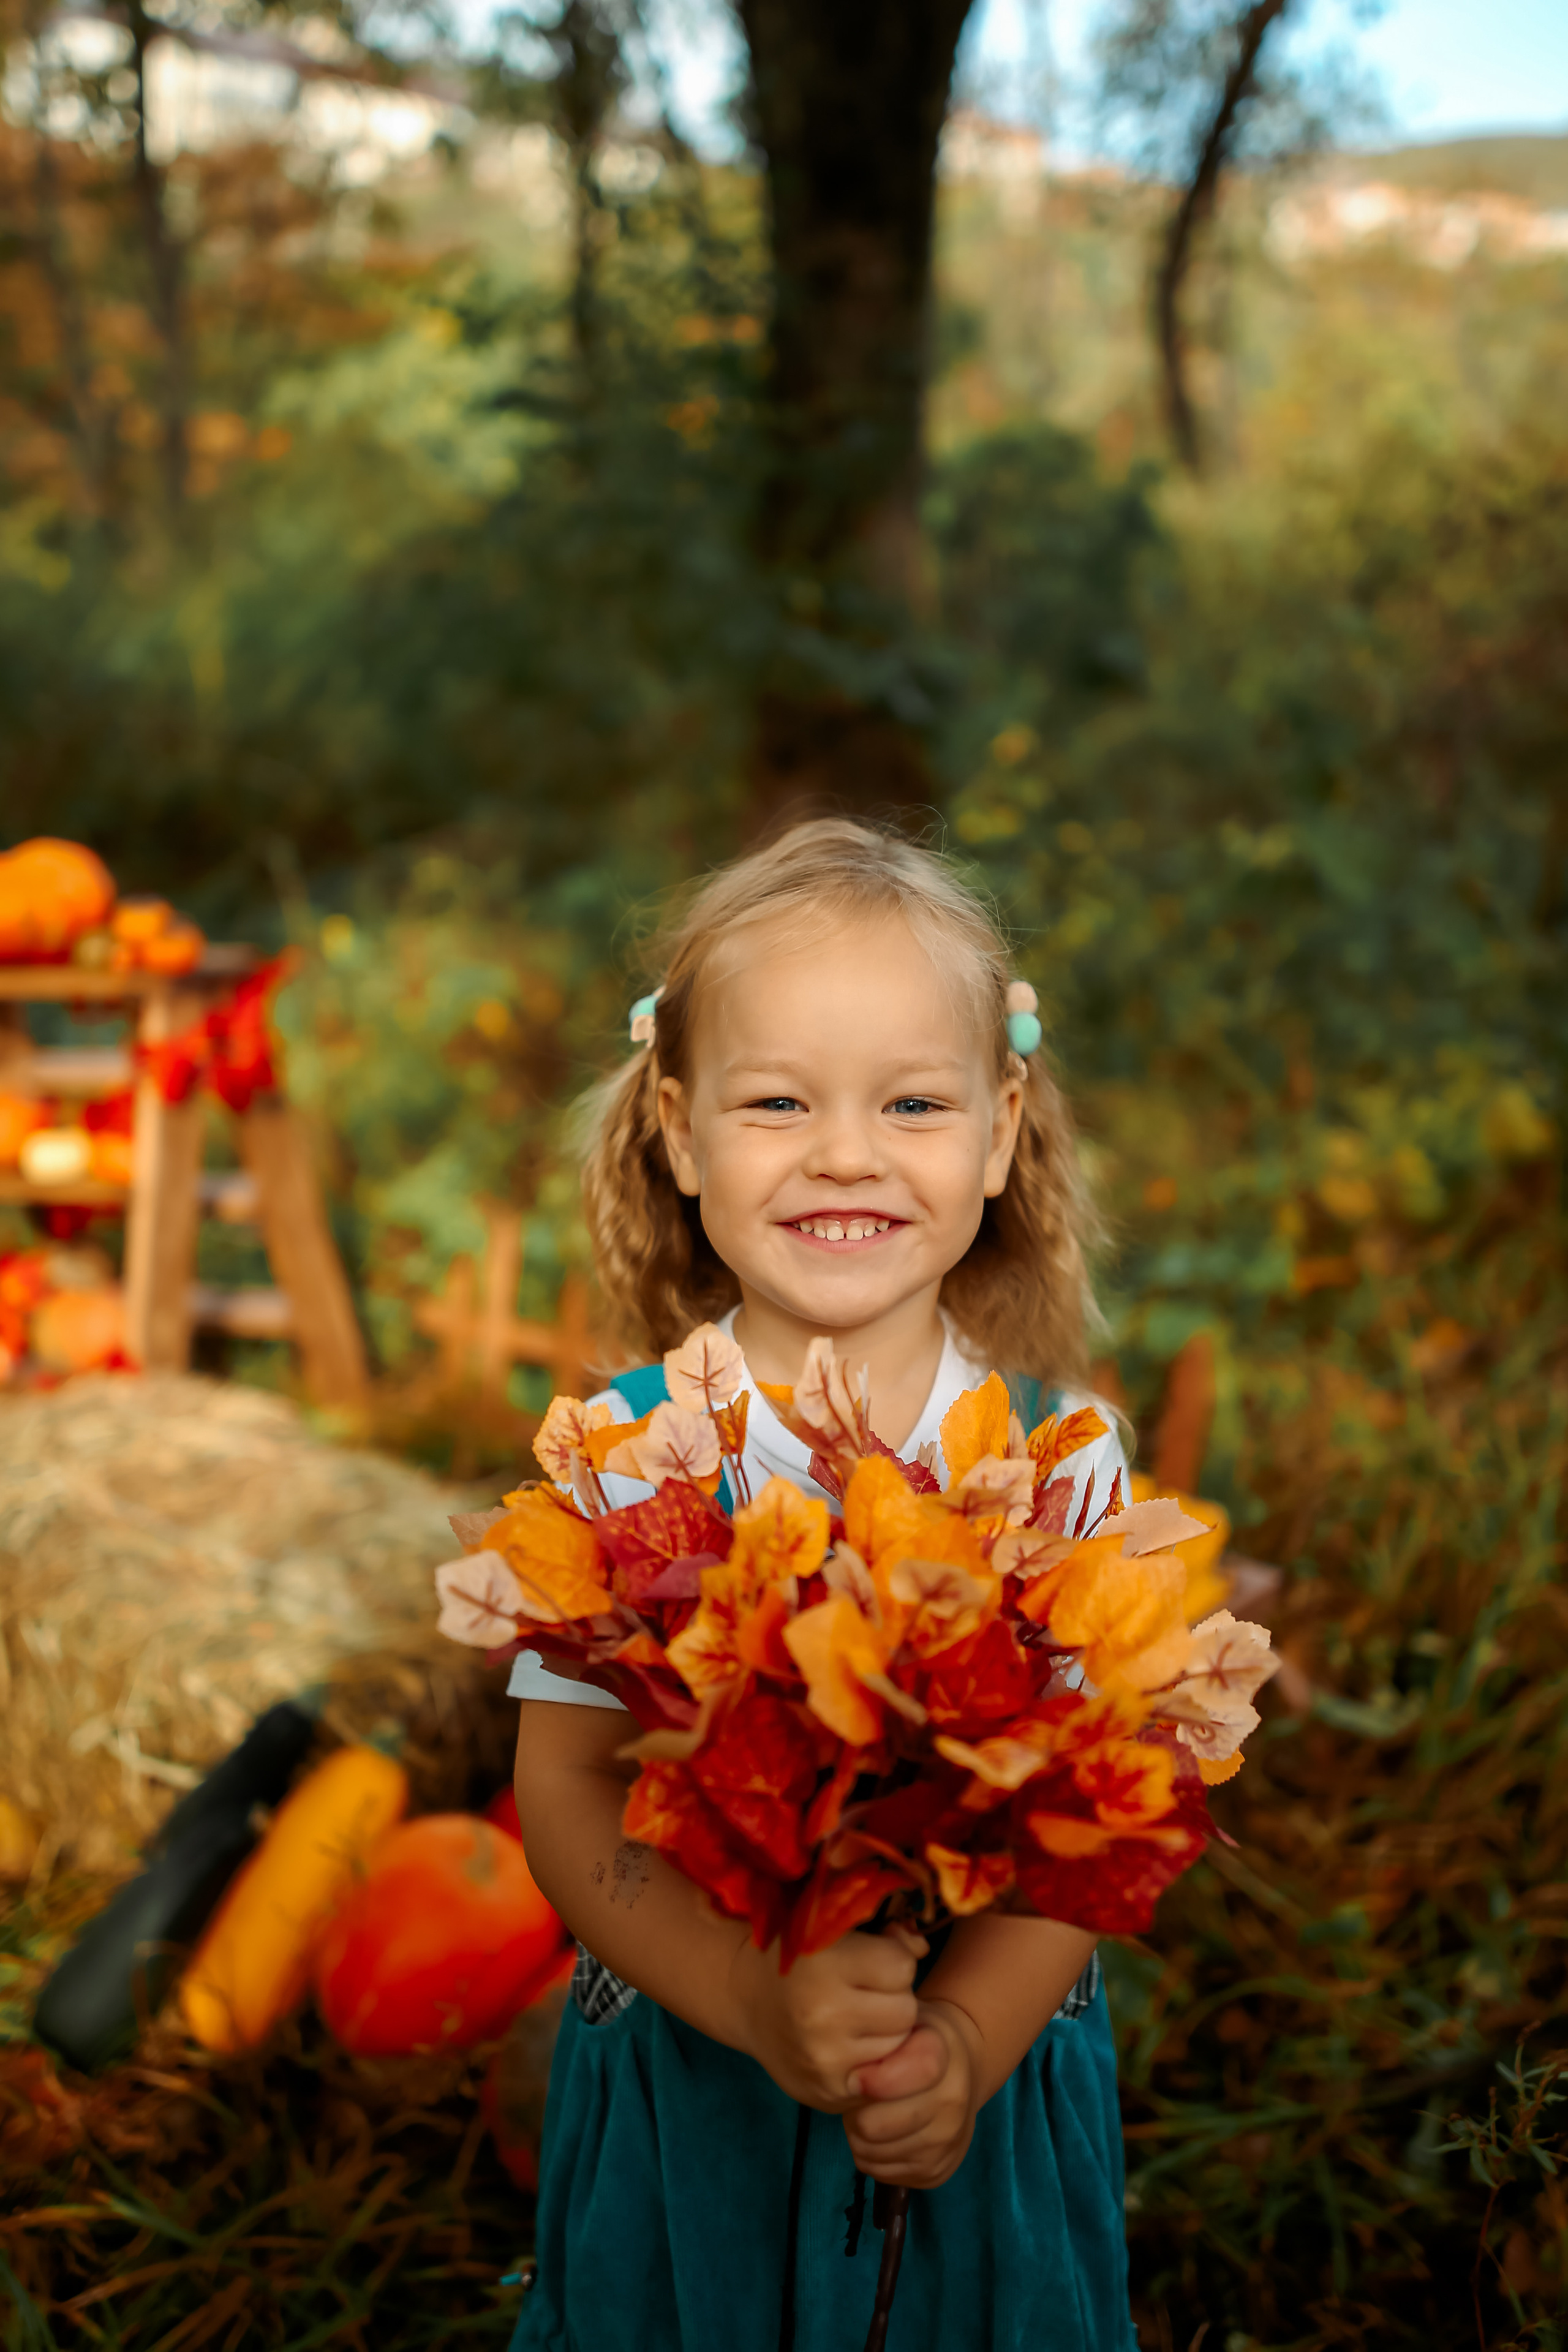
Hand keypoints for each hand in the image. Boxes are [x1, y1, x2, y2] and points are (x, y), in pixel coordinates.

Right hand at [733, 1926, 926, 2112]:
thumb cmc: (797, 1955)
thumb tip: (922, 1951)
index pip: (901, 1967)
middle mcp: (822, 2017)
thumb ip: (887, 1936)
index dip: (891, 1960)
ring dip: (888, 2031)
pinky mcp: (827, 2094)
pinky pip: (883, 2080)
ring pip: (898, 2046)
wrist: (745, 1998)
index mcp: (822, 1965)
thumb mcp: (833, 1928)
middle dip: (893, 1997)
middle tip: (864, 1991)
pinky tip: (854, 2045)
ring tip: (859, 2018)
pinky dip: (876, 2062)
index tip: (868, 1960)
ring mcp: (825, 2062)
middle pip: (905, 2010)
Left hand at [844, 1999, 981, 2189]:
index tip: (854, 2078)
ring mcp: (947, 2142)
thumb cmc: (916, 2040)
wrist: (961, 2069)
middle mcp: (952, 2102)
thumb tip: (850, 2077)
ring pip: (871, 2152)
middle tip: (857, 2098)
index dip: (866, 2082)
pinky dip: (870, 2154)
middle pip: (873, 2125)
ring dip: (859, 2135)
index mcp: (942, 2056)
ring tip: (868, 2112)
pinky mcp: (937, 2172)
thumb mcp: (900, 2021)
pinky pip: (879, 2172)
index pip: (891, 2081)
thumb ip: (876, 2038)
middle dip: (853, 2112)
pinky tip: (881, 2133)